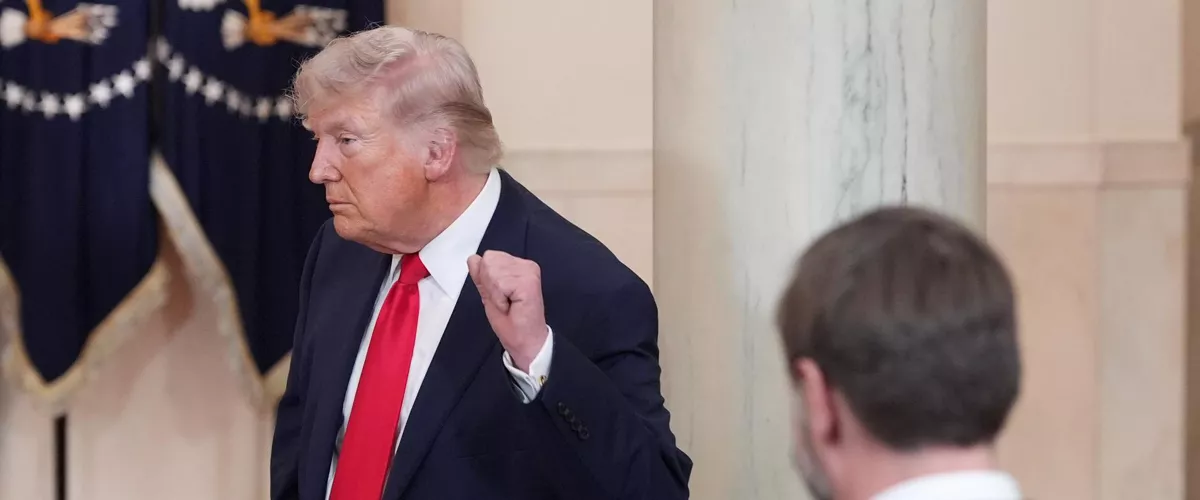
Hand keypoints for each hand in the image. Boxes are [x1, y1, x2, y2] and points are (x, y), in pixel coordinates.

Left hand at [467, 250, 547, 371]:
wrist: (525, 342)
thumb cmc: (512, 323)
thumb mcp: (489, 295)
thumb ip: (481, 276)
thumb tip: (473, 258)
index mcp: (517, 266)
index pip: (488, 257)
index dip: (486, 279)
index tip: (500, 296)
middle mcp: (525, 265)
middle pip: (489, 260)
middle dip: (489, 284)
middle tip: (504, 301)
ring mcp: (529, 271)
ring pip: (492, 270)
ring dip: (495, 293)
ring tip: (508, 304)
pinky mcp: (529, 281)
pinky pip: (499, 282)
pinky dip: (499, 298)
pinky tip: (511, 305)